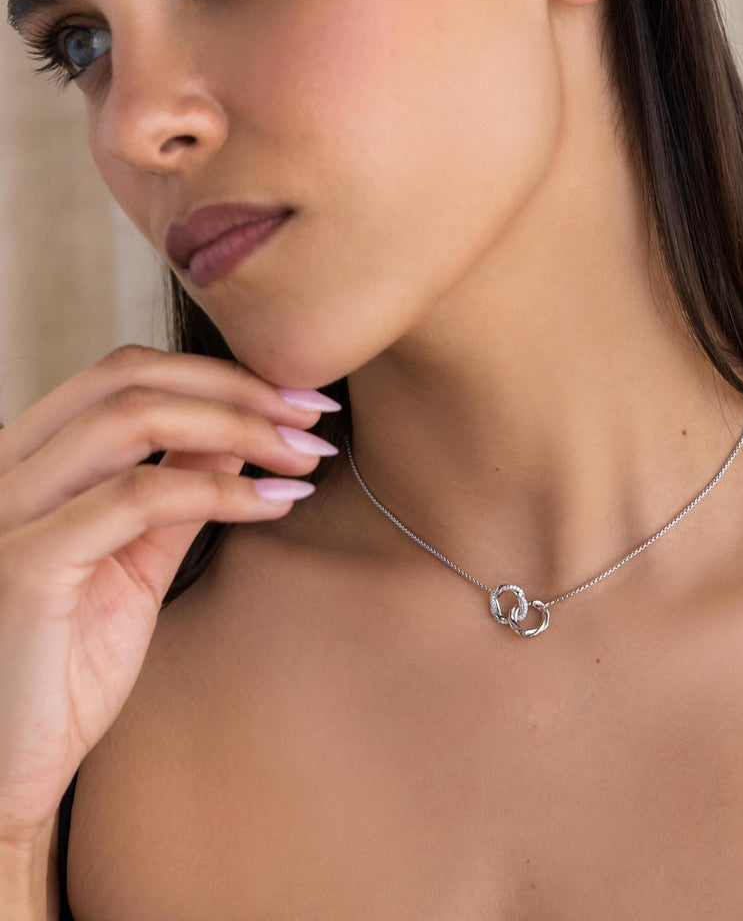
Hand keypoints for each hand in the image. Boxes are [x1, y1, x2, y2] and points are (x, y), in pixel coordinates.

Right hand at [0, 344, 338, 846]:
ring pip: (135, 420)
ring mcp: (7, 513)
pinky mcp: (26, 565)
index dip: (220, 373)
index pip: (125, 374)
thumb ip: (175, 492)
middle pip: (131, 377)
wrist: (7, 764)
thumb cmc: (65, 663)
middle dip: (239, 388)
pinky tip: (276, 505)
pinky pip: (140, 498)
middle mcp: (4, 471)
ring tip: (304, 455)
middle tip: (315, 414)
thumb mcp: (133, 560)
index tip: (298, 399)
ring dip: (241, 427)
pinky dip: (222, 491)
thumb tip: (235, 433)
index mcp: (26, 460)